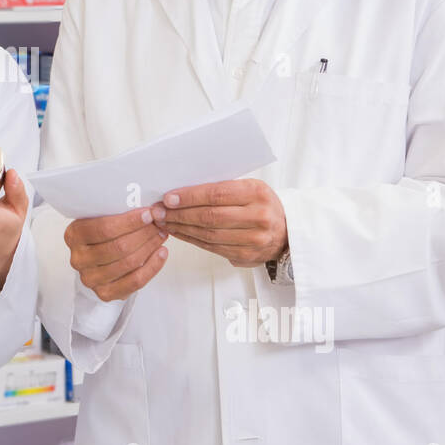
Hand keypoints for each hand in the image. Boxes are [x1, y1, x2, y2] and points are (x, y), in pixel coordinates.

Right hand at [64, 207, 168, 301]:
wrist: (95, 264)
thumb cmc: (101, 236)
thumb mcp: (100, 219)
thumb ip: (115, 213)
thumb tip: (148, 207)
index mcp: (74, 235)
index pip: (104, 229)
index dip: (130, 222)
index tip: (149, 214)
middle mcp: (79, 259)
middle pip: (119, 246)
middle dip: (144, 233)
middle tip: (159, 223)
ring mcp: (90, 278)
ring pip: (129, 263)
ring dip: (150, 247)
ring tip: (161, 235)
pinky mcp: (104, 293)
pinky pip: (135, 281)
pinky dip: (153, 266)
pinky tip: (161, 253)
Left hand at [155, 178, 287, 266]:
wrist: (285, 232)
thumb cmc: (260, 205)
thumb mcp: (249, 188)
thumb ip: (222, 188)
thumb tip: (182, 190)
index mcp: (257, 192)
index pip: (217, 194)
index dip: (190, 196)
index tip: (169, 198)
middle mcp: (258, 216)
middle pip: (210, 216)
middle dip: (179, 214)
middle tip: (159, 211)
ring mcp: (254, 239)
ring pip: (209, 234)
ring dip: (181, 228)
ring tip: (163, 221)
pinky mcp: (246, 255)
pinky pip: (212, 247)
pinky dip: (191, 239)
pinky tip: (178, 232)